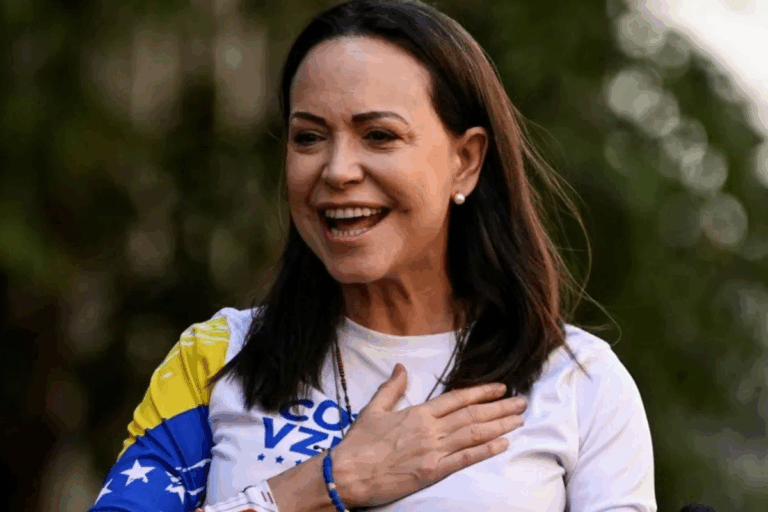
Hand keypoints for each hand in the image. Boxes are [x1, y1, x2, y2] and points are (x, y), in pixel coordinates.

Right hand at [332, 363, 525, 507]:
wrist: (348, 473)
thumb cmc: (359, 443)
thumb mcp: (373, 409)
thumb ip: (391, 388)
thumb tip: (400, 367)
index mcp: (418, 413)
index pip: (457, 398)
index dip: (482, 392)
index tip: (501, 388)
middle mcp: (430, 429)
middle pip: (472, 414)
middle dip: (500, 407)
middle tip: (522, 402)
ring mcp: (433, 451)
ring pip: (474, 434)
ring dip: (500, 426)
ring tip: (519, 419)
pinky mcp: (433, 472)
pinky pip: (465, 459)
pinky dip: (486, 450)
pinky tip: (503, 443)